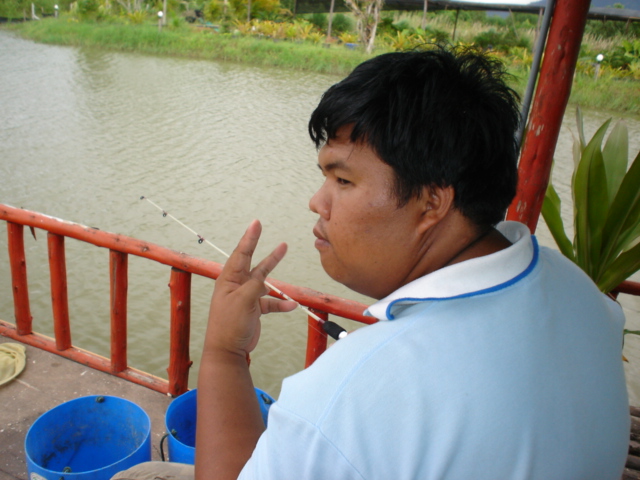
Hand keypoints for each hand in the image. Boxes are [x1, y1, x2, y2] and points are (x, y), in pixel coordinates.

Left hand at [204, 220, 297, 356]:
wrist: (228, 350)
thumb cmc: (229, 324)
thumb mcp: (242, 301)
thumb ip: (254, 286)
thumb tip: (262, 281)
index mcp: (229, 280)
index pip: (240, 254)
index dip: (249, 238)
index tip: (256, 223)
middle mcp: (237, 285)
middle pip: (250, 260)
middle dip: (256, 244)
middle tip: (259, 226)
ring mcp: (246, 296)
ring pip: (263, 278)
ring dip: (272, 266)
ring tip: (283, 249)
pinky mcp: (254, 309)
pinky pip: (270, 302)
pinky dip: (280, 303)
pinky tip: (291, 305)